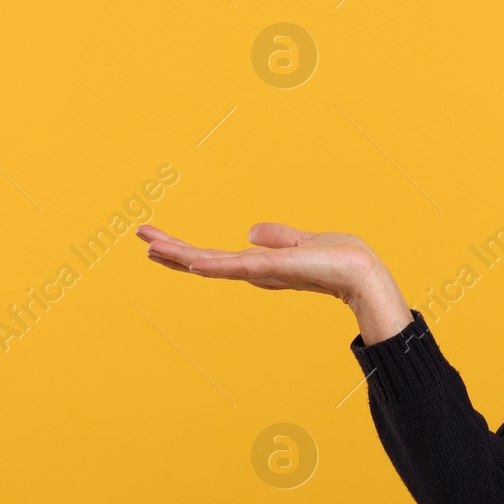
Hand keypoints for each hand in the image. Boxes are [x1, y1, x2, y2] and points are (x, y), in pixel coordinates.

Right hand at [136, 222, 413, 344]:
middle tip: (140, 235)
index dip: (185, 249)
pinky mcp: (273, 270)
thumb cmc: (340, 259)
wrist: (363, 273)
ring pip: (212, 264)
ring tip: (150, 246)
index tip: (155, 237)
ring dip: (180, 256)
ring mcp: (261, 272)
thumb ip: (277, 237)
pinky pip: (236, 267)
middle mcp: (255, 271)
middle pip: (204, 261)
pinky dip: (214, 266)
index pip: (214, 257)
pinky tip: (192, 263)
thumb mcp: (302, 241)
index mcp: (259, 265)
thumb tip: (251, 230)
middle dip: (172, 251)